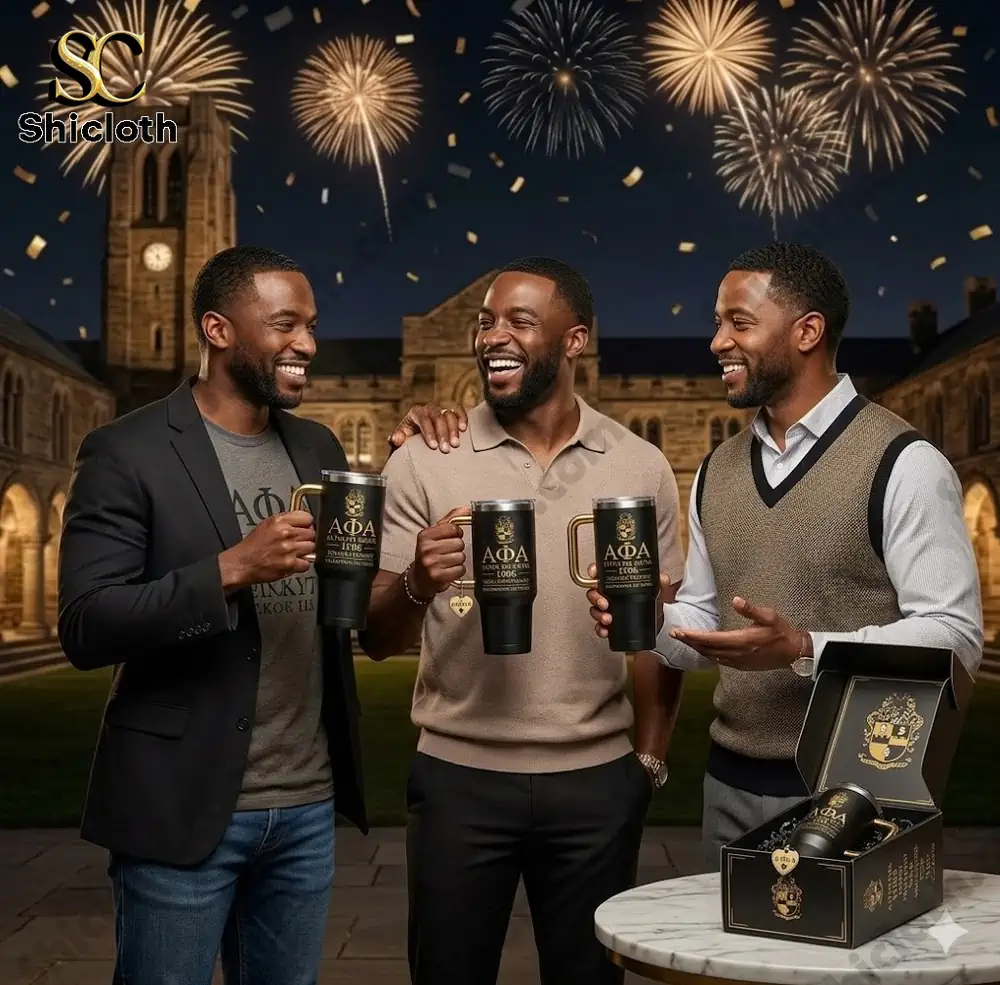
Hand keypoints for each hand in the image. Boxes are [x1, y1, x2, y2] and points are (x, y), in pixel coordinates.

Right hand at [218, 511, 314, 590]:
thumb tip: (303, 521)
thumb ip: (286, 521)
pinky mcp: (289, 563)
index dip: (307, 524)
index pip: (307, 517)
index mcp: (279, 521)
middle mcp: (285, 533)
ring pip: (311, 547)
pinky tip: (292, 562)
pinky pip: (307, 563)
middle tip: (297, 542)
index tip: (304, 528)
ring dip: (305, 551)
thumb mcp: (267, 524)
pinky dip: (301, 565)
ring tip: (293, 552)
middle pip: (311, 533)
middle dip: (306, 538)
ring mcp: (288, 548)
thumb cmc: (252, 546)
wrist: (241, 563)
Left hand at [388, 404, 467, 453]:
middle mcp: (429, 410)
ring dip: (453, 430)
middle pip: (437, 417)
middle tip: (445, 449)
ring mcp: (441, 411)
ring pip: (449, 414)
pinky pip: (458, 411)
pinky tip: (463, 429)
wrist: (417, 442)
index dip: (429, 432)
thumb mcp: (398, 443)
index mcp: (415, 413)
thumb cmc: (408, 442)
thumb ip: (395, 441)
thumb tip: (397, 438)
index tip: (433, 446)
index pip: (422, 419)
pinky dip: (462, 418)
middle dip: (442, 433)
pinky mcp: (451, 414)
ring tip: (455, 444)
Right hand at [410, 505, 469, 597]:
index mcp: (425, 535)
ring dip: (458, 561)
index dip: (456, 533)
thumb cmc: (429, 554)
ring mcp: (431, 563)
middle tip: (447, 553)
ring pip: (461, 557)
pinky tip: (448, 571)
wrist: (418, 579)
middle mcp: (426, 548)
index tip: (451, 538)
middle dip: (457, 548)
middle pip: (459, 543)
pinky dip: (458, 571)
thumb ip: (450, 520)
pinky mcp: (438, 576)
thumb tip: (467, 509)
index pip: (453, 528)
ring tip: (447, 562)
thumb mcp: (434, 535)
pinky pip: (460, 569)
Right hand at [587, 565, 672, 639]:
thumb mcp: (656, 591)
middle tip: (604, 603)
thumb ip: (659, 583)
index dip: (594, 572)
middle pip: (593, 592)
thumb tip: (663, 578)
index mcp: (616, 583)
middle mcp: (609, 595)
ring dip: (598, 614)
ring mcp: (607, 610)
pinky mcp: (608, 624)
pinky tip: (606, 630)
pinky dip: (600, 629)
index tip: (594, 575)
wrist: (655, 624)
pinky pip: (599, 626)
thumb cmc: (651, 604)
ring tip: (608, 619)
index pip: (601, 573)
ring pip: (594, 610)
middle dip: (595, 598)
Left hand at [669, 597, 806, 670]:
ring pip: (711, 656)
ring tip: (685, 640)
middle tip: (675, 634)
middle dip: (689, 642)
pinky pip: (719, 661)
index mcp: (742, 640)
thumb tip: (736, 600)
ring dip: (697, 649)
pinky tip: (703, 649)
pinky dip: (708, 654)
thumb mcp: (769, 616)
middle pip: (706, 649)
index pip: (711, 639)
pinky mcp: (741, 666)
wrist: (794, 653)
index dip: (693, 636)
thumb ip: (751, 609)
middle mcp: (737, 653)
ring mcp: (738, 662)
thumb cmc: (781, 632)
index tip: (679, 631)